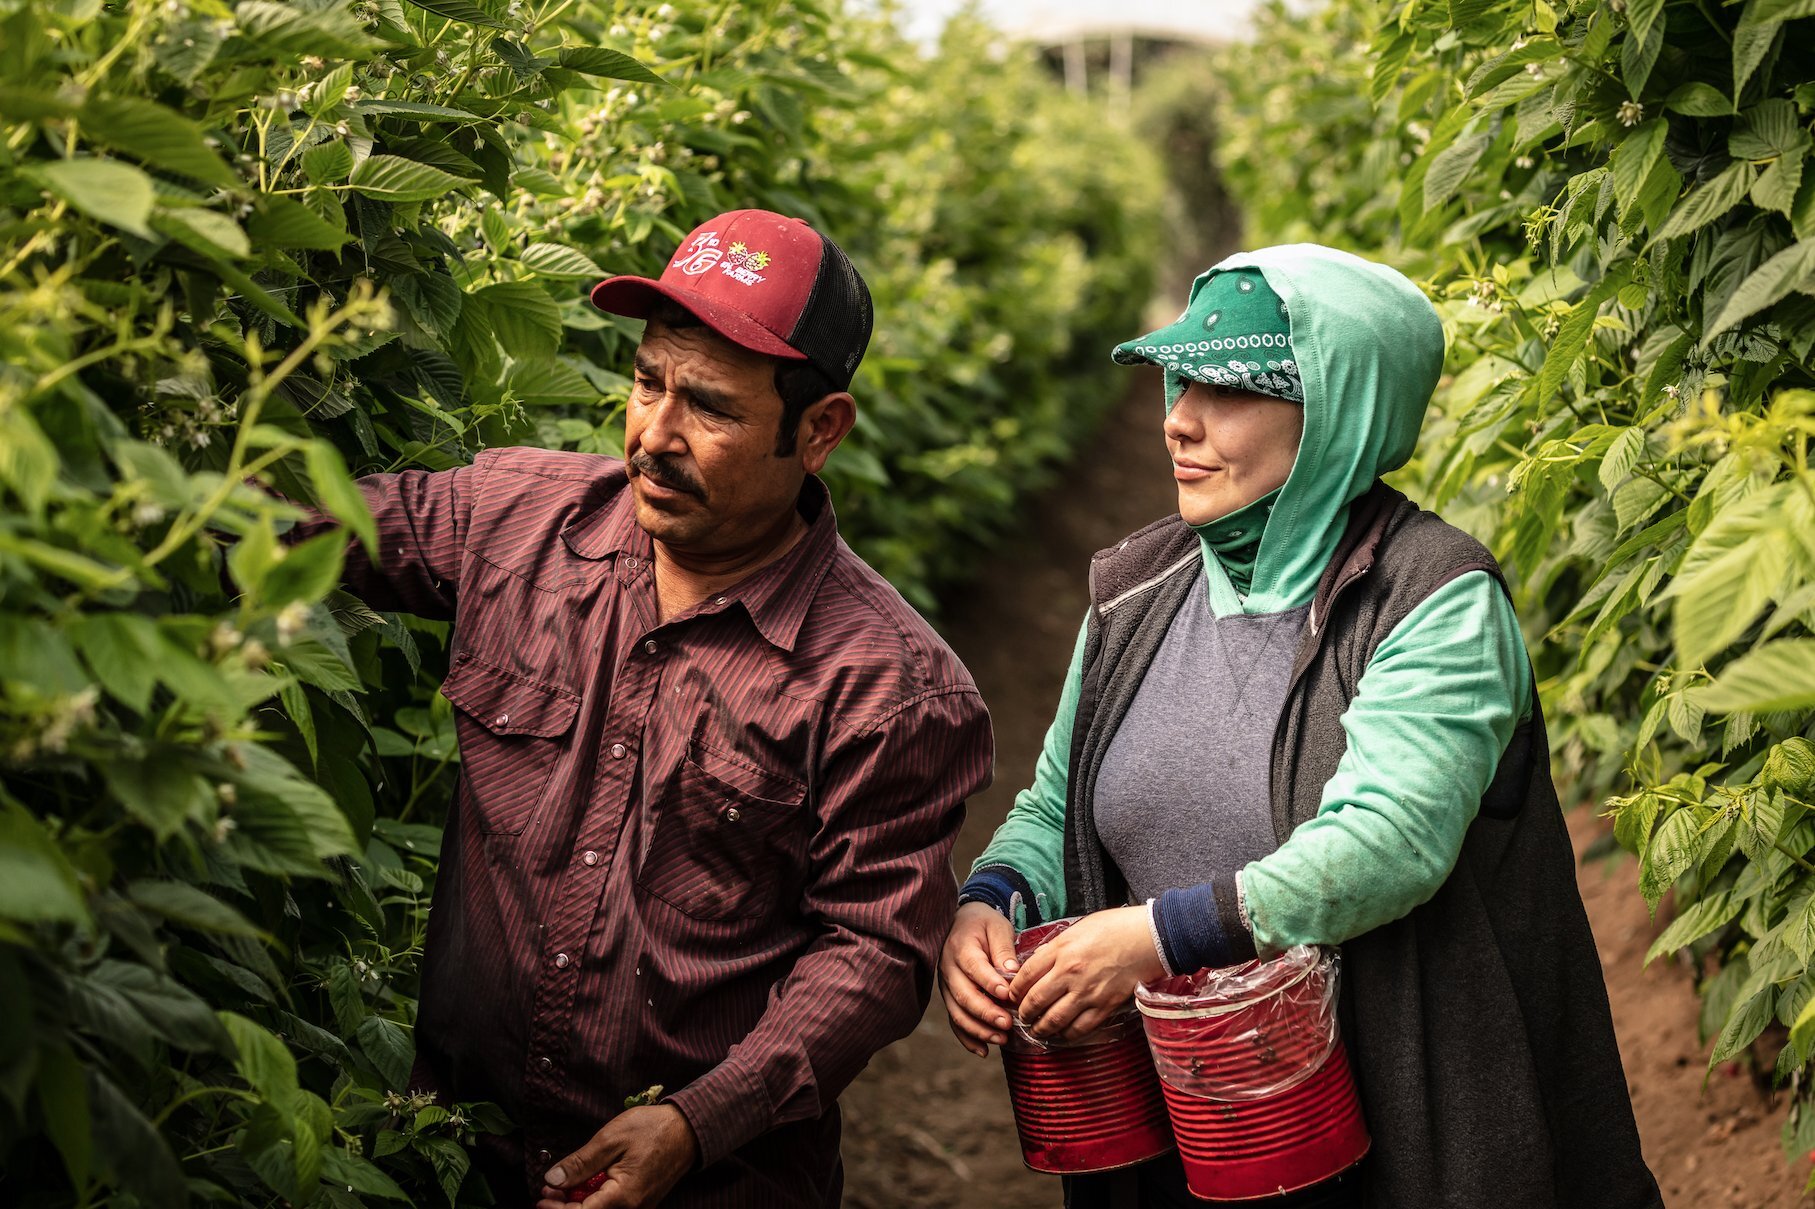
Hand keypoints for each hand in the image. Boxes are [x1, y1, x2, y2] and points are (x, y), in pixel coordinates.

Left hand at [533, 1104, 697, 1208]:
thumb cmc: (652, 1129)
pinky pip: (612, 1206)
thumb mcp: (611, 1139)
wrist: (688, 1129)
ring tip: (563, 1186)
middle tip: (547, 1192)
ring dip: (579, 1204)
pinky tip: (585, 1185)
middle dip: (565, 1207)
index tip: (540, 1197)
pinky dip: (595, 1199)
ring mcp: (638, 1207)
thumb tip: (552, 1180)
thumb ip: (580, 1163)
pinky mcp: (641, 1202)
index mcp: (623, 1196)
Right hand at [938, 902, 1019, 1055]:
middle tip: (1008, 1024)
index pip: (975, 968)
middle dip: (986, 1013)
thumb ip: (1004, 949)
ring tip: (1002, 1039)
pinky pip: (955, 1021)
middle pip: (964, 996)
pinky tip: (984, 1051)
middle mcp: (949, 970)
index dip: (991, 983)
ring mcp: (947, 986)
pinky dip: (967, 1038)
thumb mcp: (997, 927)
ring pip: (958, 1013)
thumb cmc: (983, 924)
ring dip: (979, 1029)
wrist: (960, 922)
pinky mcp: (950, 998)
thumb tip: (1012, 974)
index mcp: (961, 948)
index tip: (1009, 995)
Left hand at [1008, 906, 1164, 1043]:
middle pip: (1034, 1001)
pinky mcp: (1105, 1006)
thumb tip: (1039, 962)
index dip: (1014, 990)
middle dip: (1023, 1013)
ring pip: (1053, 1020)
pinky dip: (1066, 1034)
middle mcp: (1069, 973)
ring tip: (1036, 1030)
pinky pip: (1079, 1028)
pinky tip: (1062, 1034)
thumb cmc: (1116, 927)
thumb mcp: (1078, 928)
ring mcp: (1087, 992)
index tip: (1012, 996)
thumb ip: (1057, 947)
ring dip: (1040, 1028)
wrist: (1150, 938)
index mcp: (1060, 950)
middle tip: (1020, 1017)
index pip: (1025, 975)